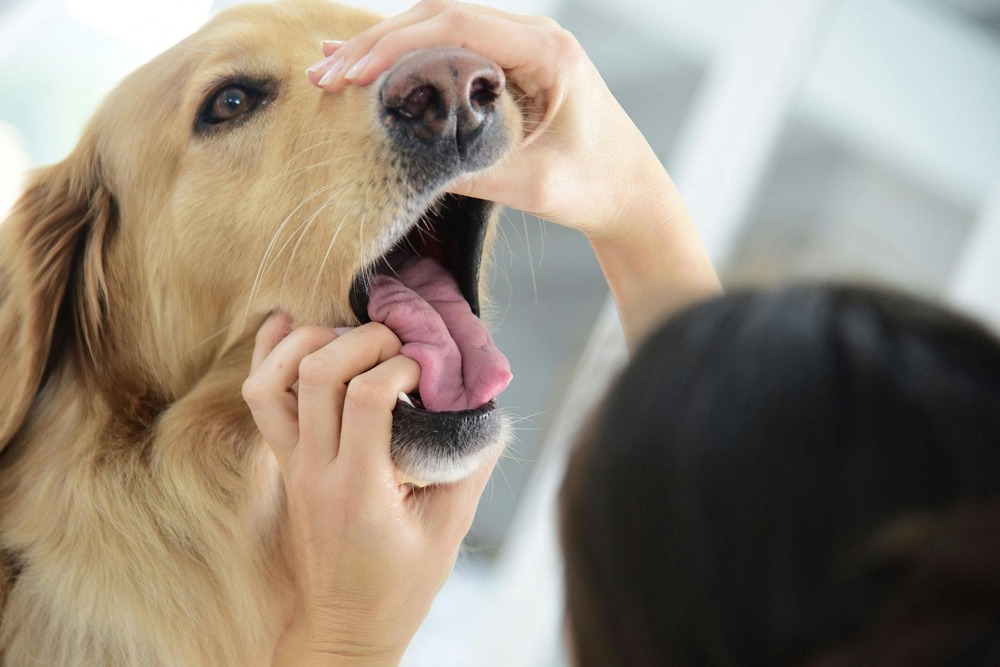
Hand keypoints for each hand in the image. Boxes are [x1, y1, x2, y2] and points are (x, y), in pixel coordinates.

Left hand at [242, 314, 497, 665]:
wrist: (345, 627)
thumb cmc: (401, 585)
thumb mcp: (449, 530)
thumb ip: (469, 463)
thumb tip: (483, 404)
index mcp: (360, 489)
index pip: (365, 396)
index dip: (401, 366)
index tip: (427, 372)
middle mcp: (315, 471)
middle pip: (316, 372)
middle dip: (362, 339)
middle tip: (398, 346)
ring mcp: (292, 465)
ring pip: (273, 379)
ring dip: (311, 340)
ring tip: (352, 336)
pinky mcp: (284, 463)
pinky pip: (260, 397)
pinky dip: (269, 352)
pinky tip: (288, 322)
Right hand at [308, 2, 721, 347]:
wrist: (631, 194)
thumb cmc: (594, 186)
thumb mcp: (530, 183)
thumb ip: (468, 169)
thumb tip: (401, 160)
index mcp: (547, 52)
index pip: (456, 26)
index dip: (396, 45)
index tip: (352, 75)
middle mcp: (535, 37)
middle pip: (441, 16)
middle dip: (378, 44)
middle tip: (327, 76)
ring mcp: (523, 47)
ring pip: (441, 27)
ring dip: (387, 48)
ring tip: (332, 71)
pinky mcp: (512, 66)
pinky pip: (453, 48)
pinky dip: (410, 57)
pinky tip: (368, 63)